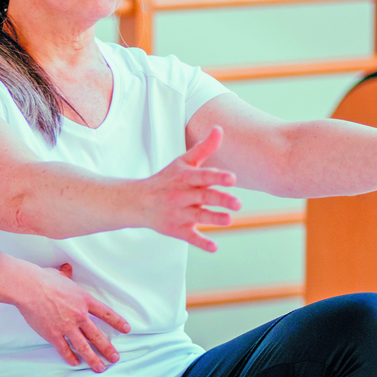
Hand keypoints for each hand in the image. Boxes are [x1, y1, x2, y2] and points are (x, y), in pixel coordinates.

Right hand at [14, 263, 129, 371]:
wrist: (29, 288)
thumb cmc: (43, 279)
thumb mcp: (59, 274)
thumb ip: (66, 275)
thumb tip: (67, 269)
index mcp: (84, 300)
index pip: (106, 313)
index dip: (117, 322)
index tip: (126, 329)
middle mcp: (79, 315)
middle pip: (97, 335)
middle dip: (108, 348)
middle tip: (115, 358)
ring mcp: (67, 327)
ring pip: (84, 347)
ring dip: (93, 359)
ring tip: (100, 367)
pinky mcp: (53, 334)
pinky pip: (64, 349)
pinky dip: (70, 357)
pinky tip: (75, 363)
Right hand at [139, 126, 241, 250]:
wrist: (138, 202)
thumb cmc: (166, 180)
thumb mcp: (182, 162)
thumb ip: (204, 148)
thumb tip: (220, 129)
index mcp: (184, 178)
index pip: (203, 176)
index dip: (217, 177)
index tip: (232, 178)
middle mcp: (181, 195)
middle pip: (203, 197)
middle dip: (221, 199)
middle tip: (238, 203)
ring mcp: (179, 214)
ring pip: (198, 217)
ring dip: (213, 219)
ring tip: (229, 220)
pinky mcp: (177, 230)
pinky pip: (190, 238)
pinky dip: (201, 243)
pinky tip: (214, 247)